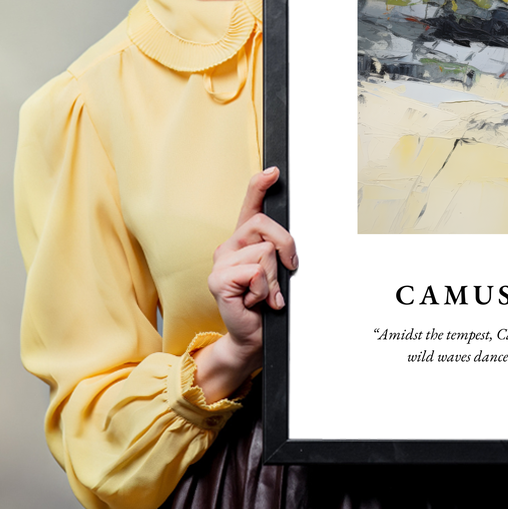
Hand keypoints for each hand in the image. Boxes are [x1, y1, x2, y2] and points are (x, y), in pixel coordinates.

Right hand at [193, 167, 297, 401]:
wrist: (253, 336)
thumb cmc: (266, 304)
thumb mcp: (278, 272)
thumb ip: (279, 252)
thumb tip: (289, 244)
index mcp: (244, 241)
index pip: (250, 205)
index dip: (260, 186)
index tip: (274, 172)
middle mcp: (229, 246)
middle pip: (265, 225)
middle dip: (286, 247)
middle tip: (287, 271)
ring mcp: (221, 262)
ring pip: (265, 252)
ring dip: (274, 278)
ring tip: (265, 294)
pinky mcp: (218, 280)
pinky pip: (255, 272)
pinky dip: (264, 290)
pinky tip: (255, 301)